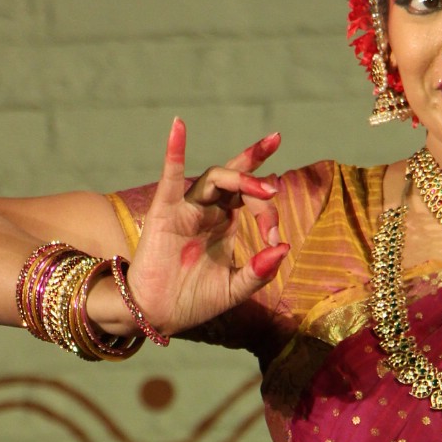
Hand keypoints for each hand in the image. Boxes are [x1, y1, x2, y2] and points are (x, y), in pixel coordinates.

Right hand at [126, 117, 289, 336]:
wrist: (156, 314)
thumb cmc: (193, 301)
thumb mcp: (234, 289)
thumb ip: (259, 272)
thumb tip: (284, 248)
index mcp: (226, 223)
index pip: (254, 202)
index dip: (269, 215)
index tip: (275, 240)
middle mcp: (208, 210)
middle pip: (236, 179)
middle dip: (257, 169)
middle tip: (277, 166)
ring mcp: (186, 209)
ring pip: (214, 177)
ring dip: (240, 177)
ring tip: (264, 188)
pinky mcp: (164, 213)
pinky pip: (169, 177)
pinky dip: (174, 150)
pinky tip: (179, 126)